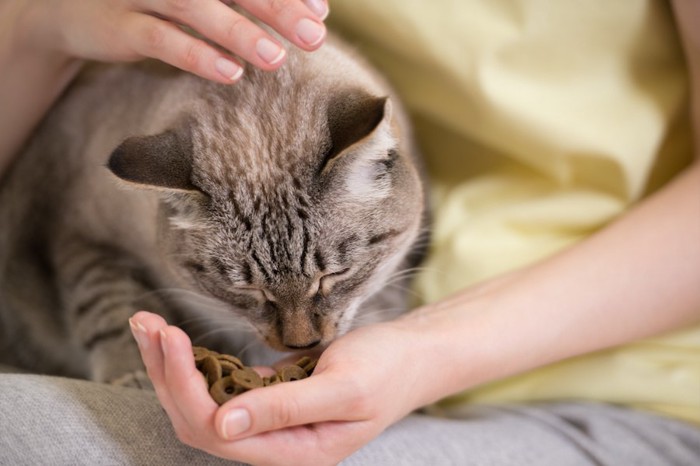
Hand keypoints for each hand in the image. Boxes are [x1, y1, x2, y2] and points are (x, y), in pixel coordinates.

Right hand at [20, 0, 328, 82]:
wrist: (68, 5)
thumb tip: (311, 12)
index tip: (321, 11)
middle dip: (274, 6)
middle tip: (314, 35)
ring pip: (192, 5)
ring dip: (238, 32)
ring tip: (276, 59)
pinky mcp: (114, 24)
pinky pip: (157, 38)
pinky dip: (195, 54)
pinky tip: (230, 73)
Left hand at [129, 310, 439, 464]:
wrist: (413, 354)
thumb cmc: (388, 369)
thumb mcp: (344, 388)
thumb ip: (286, 409)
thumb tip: (225, 424)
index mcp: (295, 451)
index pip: (220, 430)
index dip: (187, 387)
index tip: (171, 338)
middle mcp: (275, 442)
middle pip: (200, 418)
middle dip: (167, 373)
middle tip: (145, 322)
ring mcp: (269, 419)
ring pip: (204, 401)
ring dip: (172, 365)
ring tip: (148, 323)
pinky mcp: (269, 395)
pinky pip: (220, 384)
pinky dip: (195, 361)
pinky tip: (178, 338)